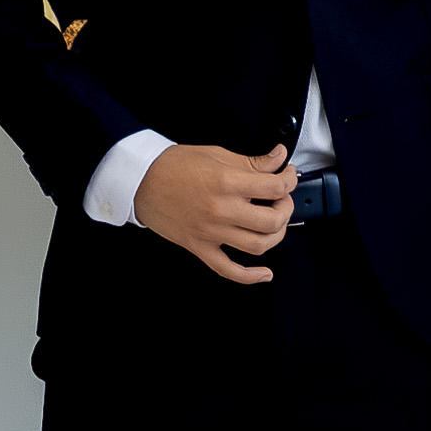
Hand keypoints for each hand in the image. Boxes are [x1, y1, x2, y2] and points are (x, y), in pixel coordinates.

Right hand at [134, 142, 295, 283]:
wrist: (141, 180)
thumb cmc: (174, 166)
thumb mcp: (217, 154)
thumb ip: (252, 161)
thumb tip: (278, 158)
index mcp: (227, 182)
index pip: (275, 187)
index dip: (289, 179)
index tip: (287, 175)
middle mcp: (221, 210)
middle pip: (272, 220)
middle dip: (286, 207)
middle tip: (282, 198)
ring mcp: (211, 232)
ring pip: (258, 245)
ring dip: (276, 236)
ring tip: (274, 223)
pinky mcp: (200, 247)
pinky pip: (228, 270)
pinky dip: (250, 276)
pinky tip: (264, 273)